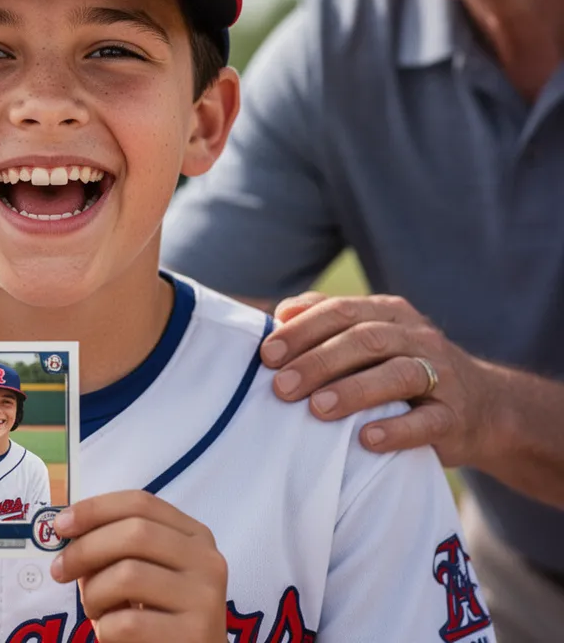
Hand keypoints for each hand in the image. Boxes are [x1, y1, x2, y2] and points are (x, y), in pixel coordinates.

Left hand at [50, 491, 227, 642]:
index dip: (96, 508)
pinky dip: (105, 629)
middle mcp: (207, 560)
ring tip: (94, 610)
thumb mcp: (144, 574)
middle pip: (135, 533)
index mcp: (194, 536)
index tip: (60, 524)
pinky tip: (111, 635)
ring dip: (94, 594)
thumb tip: (67, 529)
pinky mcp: (195, 634)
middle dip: (86, 548)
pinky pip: (128, 623)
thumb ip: (115, 549)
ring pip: (129, 576)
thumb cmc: (159, 617)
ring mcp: (205, 598)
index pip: (142, 503)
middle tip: (60, 570)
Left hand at [262, 292, 500, 467]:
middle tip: (281, 386)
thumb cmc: (402, 370)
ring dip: (354, 391)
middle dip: (318, 361)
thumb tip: (279, 314)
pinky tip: (367, 440)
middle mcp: (417, 337)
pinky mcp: (456, 416)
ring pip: (398, 374)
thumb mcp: (370, 339)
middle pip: (366, 340)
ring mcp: (442, 375)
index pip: (341, 311)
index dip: (302, 331)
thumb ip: (326, 322)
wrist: (484, 407)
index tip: (267, 355)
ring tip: (317, 409)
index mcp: (389, 313)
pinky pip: (429, 421)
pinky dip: (397, 430)